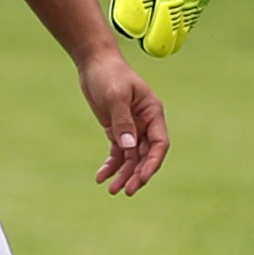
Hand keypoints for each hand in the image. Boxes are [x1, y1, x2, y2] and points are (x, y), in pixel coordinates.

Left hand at [76, 50, 168, 194]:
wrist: (94, 63)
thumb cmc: (109, 74)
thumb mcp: (116, 96)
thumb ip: (122, 121)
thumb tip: (129, 147)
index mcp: (153, 113)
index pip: (159, 144)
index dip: (152, 163)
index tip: (142, 178)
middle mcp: (145, 123)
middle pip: (145, 155)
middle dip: (137, 174)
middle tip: (126, 191)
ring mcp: (131, 128)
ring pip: (131, 158)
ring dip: (124, 174)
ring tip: (112, 190)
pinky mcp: (117, 130)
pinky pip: (117, 153)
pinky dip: (111, 166)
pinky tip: (101, 177)